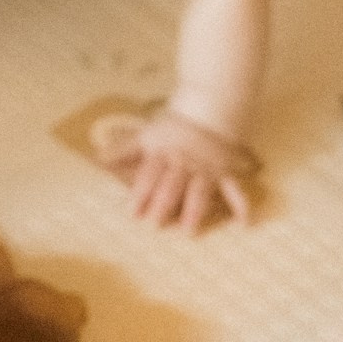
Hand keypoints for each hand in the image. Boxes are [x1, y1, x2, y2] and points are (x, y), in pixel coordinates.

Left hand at [92, 107, 258, 229]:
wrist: (210, 109)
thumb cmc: (174, 126)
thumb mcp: (146, 135)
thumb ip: (123, 150)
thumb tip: (98, 160)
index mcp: (163, 156)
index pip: (149, 176)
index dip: (139, 194)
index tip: (131, 213)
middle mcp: (184, 165)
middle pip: (172, 186)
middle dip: (163, 206)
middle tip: (154, 226)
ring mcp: (206, 170)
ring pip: (199, 191)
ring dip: (194, 211)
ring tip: (188, 232)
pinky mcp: (224, 174)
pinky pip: (235, 191)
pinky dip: (241, 208)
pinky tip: (244, 226)